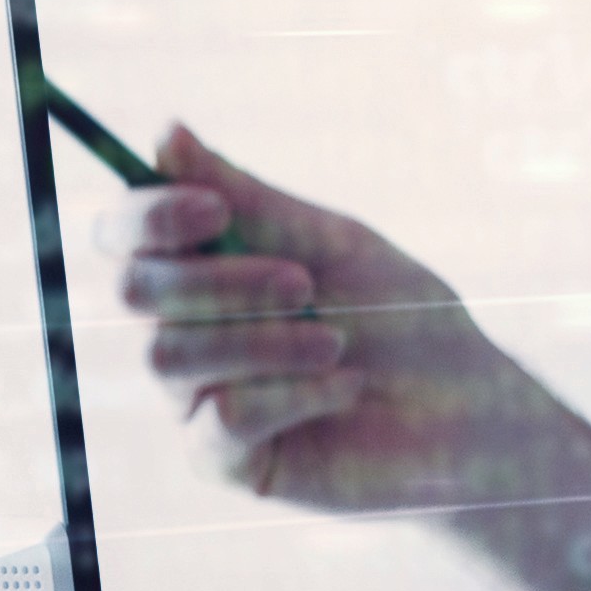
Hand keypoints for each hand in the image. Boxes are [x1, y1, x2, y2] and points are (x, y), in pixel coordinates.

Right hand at [102, 127, 590, 515]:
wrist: (468, 410)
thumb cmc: (402, 319)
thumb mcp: (334, 246)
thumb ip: (249, 198)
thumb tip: (164, 131)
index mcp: (202, 272)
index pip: (123, 236)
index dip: (149, 217)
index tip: (216, 211)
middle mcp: (182, 332)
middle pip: (134, 291)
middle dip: (222, 281)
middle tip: (306, 283)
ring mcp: (193, 400)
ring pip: (170, 355)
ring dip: (266, 341)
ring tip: (340, 345)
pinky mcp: (220, 459)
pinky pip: (219, 417)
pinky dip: (294, 394)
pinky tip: (344, 390)